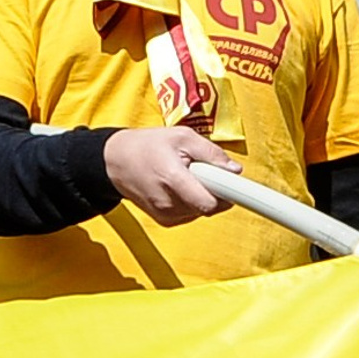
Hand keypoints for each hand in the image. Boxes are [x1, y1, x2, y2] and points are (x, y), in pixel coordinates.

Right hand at [101, 127, 238, 226]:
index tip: (243, 194)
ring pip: (202, 211)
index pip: (210, 203)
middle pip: (210, 207)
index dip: (229, 197)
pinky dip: (192, 201)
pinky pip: (192, 214)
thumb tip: (235, 169)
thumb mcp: (181, 136)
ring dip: (202, 195)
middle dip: (214, 189)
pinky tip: (179, 186)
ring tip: (185, 176)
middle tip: (202, 170)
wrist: (115, 162)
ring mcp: (165, 214)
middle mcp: (168, 202)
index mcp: (173, 179)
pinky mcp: (165, 221)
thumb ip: (211, 153)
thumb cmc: (147, 145)